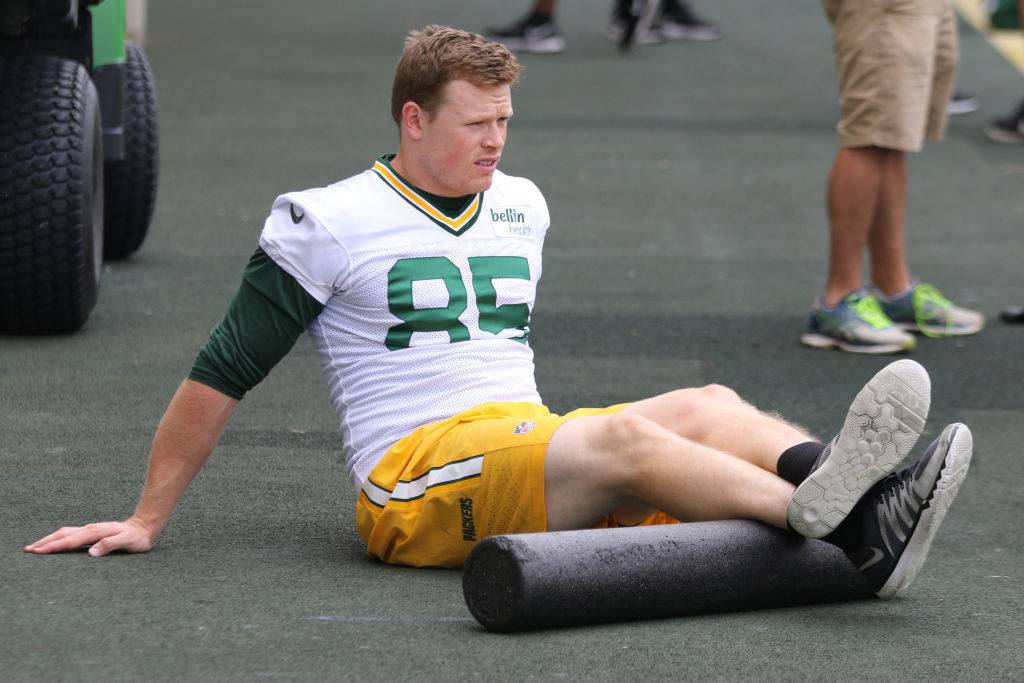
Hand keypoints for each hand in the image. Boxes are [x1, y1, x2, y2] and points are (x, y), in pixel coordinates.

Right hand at [23, 519, 155, 556]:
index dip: (54, 547)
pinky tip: (54, 542)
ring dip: (49, 539)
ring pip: (64, 533)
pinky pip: (70, 534)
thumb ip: (110, 545)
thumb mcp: (127, 542)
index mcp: (95, 532)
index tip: (39, 551)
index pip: (70, 541)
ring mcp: (90, 530)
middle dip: (45, 542)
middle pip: (62, 535)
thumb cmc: (137, 538)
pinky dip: (58, 538)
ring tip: (35, 546)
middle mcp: (90, 529)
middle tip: (29, 550)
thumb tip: (91, 552)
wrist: (144, 527)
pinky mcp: (92, 532)